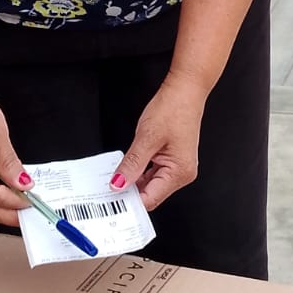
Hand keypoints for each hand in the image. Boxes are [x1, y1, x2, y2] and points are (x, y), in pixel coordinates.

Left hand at [111, 72, 206, 213]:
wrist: (186, 90)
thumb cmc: (174, 109)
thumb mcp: (146, 137)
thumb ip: (132, 164)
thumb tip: (119, 184)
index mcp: (179, 172)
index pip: (150, 199)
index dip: (129, 202)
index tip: (109, 200)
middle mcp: (182, 174)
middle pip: (150, 194)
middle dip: (129, 192)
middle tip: (106, 189)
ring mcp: (178, 167)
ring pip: (150, 184)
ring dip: (133, 182)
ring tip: (115, 176)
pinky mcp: (173, 160)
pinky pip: (153, 173)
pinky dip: (139, 173)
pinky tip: (127, 168)